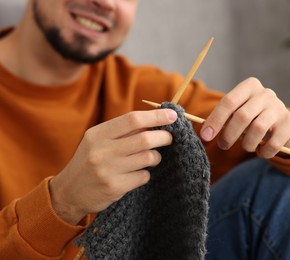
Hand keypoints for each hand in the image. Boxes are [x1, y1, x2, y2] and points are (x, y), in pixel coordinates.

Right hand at [49, 109, 176, 224]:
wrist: (69, 192)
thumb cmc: (90, 161)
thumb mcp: (98, 140)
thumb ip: (123, 131)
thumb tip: (156, 120)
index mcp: (98, 133)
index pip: (133, 119)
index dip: (156, 116)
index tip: (172, 116)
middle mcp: (101, 150)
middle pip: (145, 138)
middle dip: (164, 137)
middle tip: (169, 138)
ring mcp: (107, 170)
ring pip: (148, 157)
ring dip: (155, 157)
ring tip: (151, 158)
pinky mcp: (114, 187)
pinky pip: (143, 176)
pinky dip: (145, 173)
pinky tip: (137, 174)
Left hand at [200, 77, 289, 157]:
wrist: (280, 123)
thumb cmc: (251, 117)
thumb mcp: (237, 112)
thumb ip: (223, 118)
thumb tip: (205, 132)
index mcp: (249, 86)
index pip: (229, 101)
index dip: (215, 120)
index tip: (206, 136)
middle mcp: (266, 94)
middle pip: (242, 116)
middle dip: (229, 135)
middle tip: (223, 145)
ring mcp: (280, 107)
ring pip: (257, 128)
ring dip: (247, 144)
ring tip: (246, 147)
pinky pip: (273, 143)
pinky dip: (264, 151)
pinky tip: (260, 151)